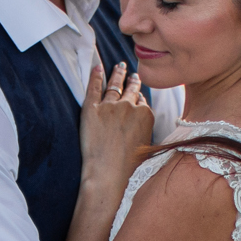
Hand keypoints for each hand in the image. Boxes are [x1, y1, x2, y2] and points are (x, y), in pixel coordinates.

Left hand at [79, 61, 152, 189]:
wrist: (109, 173)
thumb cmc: (129, 168)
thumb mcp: (149, 148)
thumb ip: (148, 131)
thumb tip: (145, 126)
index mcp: (146, 115)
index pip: (142, 100)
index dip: (139, 97)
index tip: (137, 92)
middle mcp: (129, 106)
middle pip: (131, 89)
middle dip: (132, 81)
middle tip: (132, 73)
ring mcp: (110, 106)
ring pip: (115, 85)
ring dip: (117, 75)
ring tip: (119, 67)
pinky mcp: (91, 109)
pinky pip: (94, 87)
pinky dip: (96, 76)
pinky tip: (97, 67)